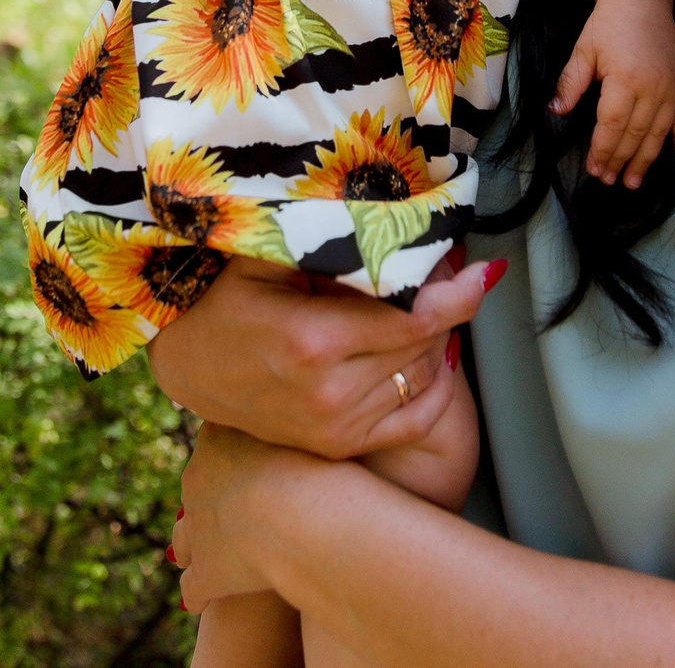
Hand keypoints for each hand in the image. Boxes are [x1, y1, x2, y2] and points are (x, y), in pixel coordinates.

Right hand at [146, 254, 500, 460]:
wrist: (190, 365)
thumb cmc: (227, 299)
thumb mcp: (270, 257)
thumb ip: (337, 245)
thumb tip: (405, 229)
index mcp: (313, 340)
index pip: (415, 318)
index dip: (458, 294)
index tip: (484, 271)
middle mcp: (329, 392)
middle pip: (425, 346)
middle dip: (446, 307)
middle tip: (447, 274)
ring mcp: (335, 427)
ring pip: (424, 378)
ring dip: (438, 341)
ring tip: (427, 307)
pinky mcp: (338, 446)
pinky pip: (416, 419)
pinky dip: (436, 387)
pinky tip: (434, 357)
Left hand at [172, 421, 321, 613]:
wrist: (302, 515)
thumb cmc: (322, 467)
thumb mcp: (315, 433)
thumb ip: (305, 429)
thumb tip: (322, 426)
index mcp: (219, 437)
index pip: (216, 439)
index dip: (232, 453)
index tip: (250, 461)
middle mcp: (198, 478)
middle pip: (197, 484)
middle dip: (209, 496)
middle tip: (231, 506)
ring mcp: (197, 526)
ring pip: (185, 536)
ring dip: (192, 546)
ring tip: (198, 555)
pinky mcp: (207, 572)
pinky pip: (194, 586)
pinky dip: (197, 594)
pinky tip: (200, 603)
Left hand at [553, 0, 674, 187]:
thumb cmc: (609, 23)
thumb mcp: (583, 50)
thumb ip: (571, 82)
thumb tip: (555, 111)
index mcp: (625, 79)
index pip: (612, 126)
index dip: (602, 150)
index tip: (593, 169)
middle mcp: (652, 88)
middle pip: (635, 135)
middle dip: (620, 161)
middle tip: (608, 180)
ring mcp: (672, 88)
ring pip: (659, 134)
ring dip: (646, 161)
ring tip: (633, 182)